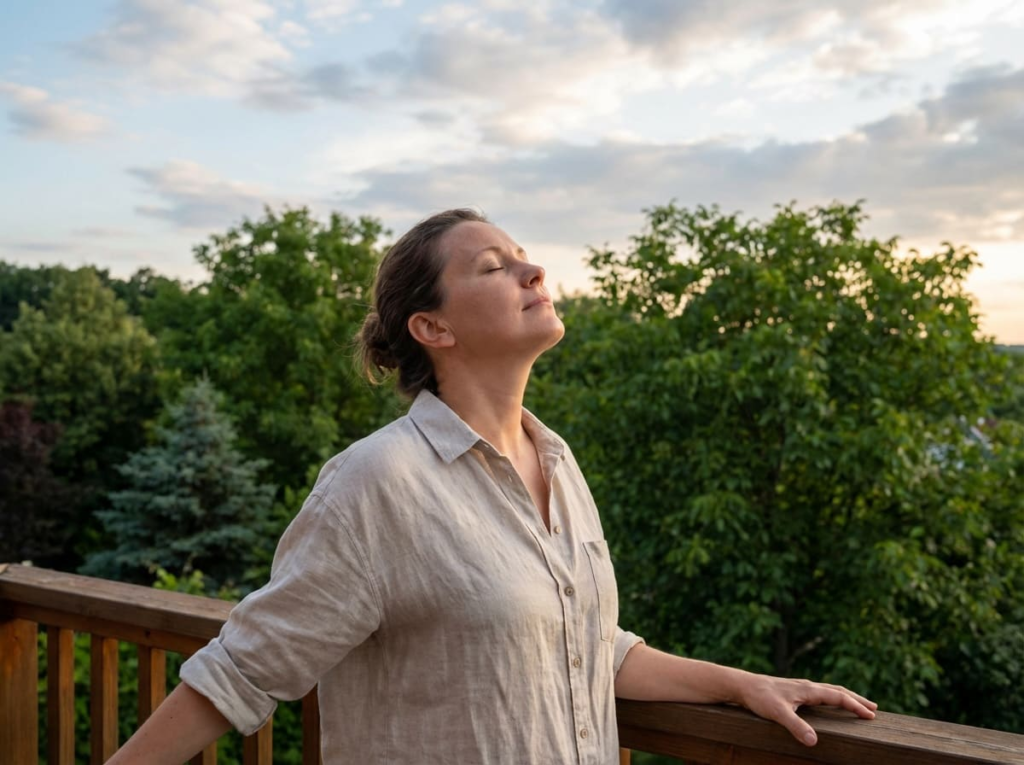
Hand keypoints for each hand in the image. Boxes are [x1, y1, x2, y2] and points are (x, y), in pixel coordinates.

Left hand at [738, 675, 876, 746]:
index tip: (870, 715)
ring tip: (857, 704)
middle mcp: (807, 686)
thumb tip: (814, 742)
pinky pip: (819, 693)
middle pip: (837, 690)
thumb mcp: (778, 713)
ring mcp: (800, 687)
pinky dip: (832, 696)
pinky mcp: (793, 691)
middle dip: (856, 699)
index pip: (838, 696)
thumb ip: (796, 727)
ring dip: (845, 697)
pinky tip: (828, 702)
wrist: (742, 685)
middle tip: (873, 708)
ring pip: (829, 690)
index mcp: (808, 690)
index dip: (854, 706)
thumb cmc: (759, 698)